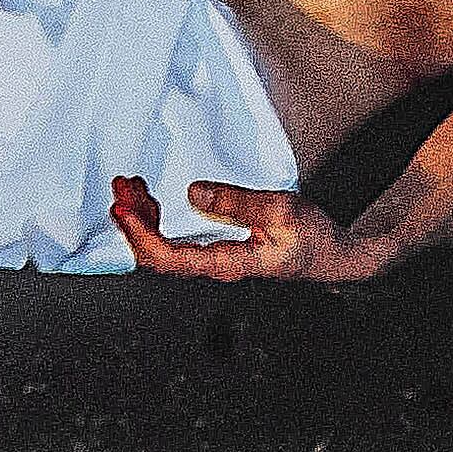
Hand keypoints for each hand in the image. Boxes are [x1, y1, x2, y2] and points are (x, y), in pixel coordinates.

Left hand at [112, 174, 361, 281]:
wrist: (331, 255)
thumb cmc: (311, 236)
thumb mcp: (281, 211)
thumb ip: (237, 203)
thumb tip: (193, 194)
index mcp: (227, 262)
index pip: (168, 258)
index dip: (140, 235)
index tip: (124, 208)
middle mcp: (213, 266)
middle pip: (155, 253)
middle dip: (132, 221)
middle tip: (120, 186)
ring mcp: (211, 259)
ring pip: (162, 246)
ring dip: (141, 217)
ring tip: (130, 185)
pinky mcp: (214, 249)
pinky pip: (174, 239)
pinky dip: (157, 218)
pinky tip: (151, 198)